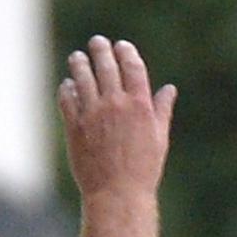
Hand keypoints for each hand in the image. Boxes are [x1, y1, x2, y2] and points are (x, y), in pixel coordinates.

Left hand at [60, 36, 176, 203]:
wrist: (117, 193)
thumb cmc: (143, 169)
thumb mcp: (159, 138)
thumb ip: (161, 110)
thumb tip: (169, 89)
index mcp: (139, 105)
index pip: (132, 67)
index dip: (126, 52)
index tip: (121, 45)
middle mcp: (115, 105)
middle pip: (106, 67)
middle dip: (101, 51)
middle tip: (97, 42)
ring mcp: (93, 114)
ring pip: (83, 79)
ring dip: (79, 64)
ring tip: (77, 57)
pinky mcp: (75, 127)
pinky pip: (67, 100)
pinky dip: (67, 89)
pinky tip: (67, 85)